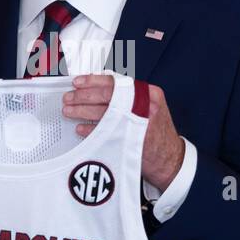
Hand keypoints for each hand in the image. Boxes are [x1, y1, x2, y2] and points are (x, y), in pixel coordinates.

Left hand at [63, 75, 184, 190]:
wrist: (171, 158)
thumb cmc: (156, 132)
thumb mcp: (149, 107)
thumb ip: (128, 97)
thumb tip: (96, 89)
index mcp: (148, 93)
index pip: (116, 82)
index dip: (93, 81)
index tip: (77, 82)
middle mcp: (145, 106)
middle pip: (107, 96)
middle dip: (83, 96)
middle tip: (68, 98)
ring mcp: (139, 123)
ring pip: (103, 113)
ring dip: (81, 111)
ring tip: (69, 111)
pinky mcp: (132, 140)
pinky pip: (104, 133)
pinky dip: (90, 130)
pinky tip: (80, 129)